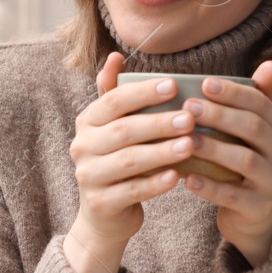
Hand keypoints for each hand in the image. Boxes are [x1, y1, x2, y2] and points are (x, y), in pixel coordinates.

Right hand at [63, 52, 198, 272]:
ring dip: (161, 151)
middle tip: (190, 117)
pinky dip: (155, 183)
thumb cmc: (118, 162)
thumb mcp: (113, 128)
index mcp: (86, 122)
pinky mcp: (101, 203)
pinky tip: (177, 176)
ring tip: (190, 145)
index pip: (113, 101)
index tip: (174, 86)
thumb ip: (115, 95)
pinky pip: (132, 190)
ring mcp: (88, 176)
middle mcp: (81, 147)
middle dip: (158, 122)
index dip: (142, 93)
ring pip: (129, 160)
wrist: (105, 215)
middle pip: (123, 130)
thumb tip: (116, 57)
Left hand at [180, 60, 271, 267]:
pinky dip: (210, 187)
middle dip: (220, 115)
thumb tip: (271, 63)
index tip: (203, 83)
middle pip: (252, 128)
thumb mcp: (250, 131)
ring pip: (245, 160)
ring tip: (186, 140)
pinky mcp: (259, 207)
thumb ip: (256, 99)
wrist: (251, 214)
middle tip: (188, 107)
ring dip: (213, 148)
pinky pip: (234, 196)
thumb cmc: (242, 161)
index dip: (233, 93)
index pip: (260, 103)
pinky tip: (187, 178)